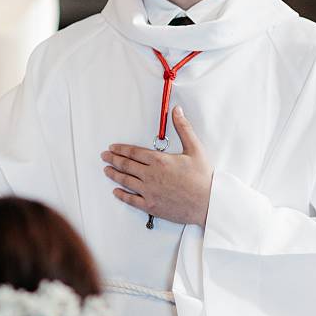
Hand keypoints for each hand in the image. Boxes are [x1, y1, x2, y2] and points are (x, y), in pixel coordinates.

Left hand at [102, 106, 213, 226]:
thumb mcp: (195, 149)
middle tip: (104, 156)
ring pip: (125, 181)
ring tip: (106, 170)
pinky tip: (116, 192)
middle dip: (113, 159)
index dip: (120, 149)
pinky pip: (131, 200)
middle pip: (126, 165)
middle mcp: (150, 175)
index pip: (133, 152)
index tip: (112, 148)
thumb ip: (183, 128)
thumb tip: (176, 110)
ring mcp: (149, 191)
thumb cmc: (204, 178)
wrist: (210, 203)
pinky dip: (122, 195)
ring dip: (114, 174)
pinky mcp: (151, 206)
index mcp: (159, 160)